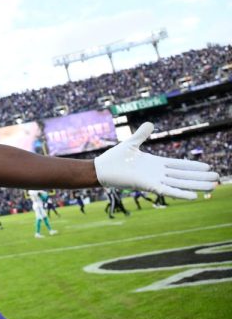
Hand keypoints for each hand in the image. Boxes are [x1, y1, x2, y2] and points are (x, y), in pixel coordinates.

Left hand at [94, 122, 218, 198]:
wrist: (101, 169)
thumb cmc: (114, 158)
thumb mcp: (131, 143)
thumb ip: (141, 134)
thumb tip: (150, 123)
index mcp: (156, 163)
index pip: (179, 165)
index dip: (193, 167)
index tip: (208, 167)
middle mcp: (157, 172)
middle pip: (184, 175)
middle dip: (200, 177)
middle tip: (218, 179)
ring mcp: (154, 179)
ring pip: (180, 183)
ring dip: (196, 185)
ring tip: (212, 187)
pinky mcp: (147, 185)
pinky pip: (167, 190)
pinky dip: (180, 193)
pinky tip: (194, 195)